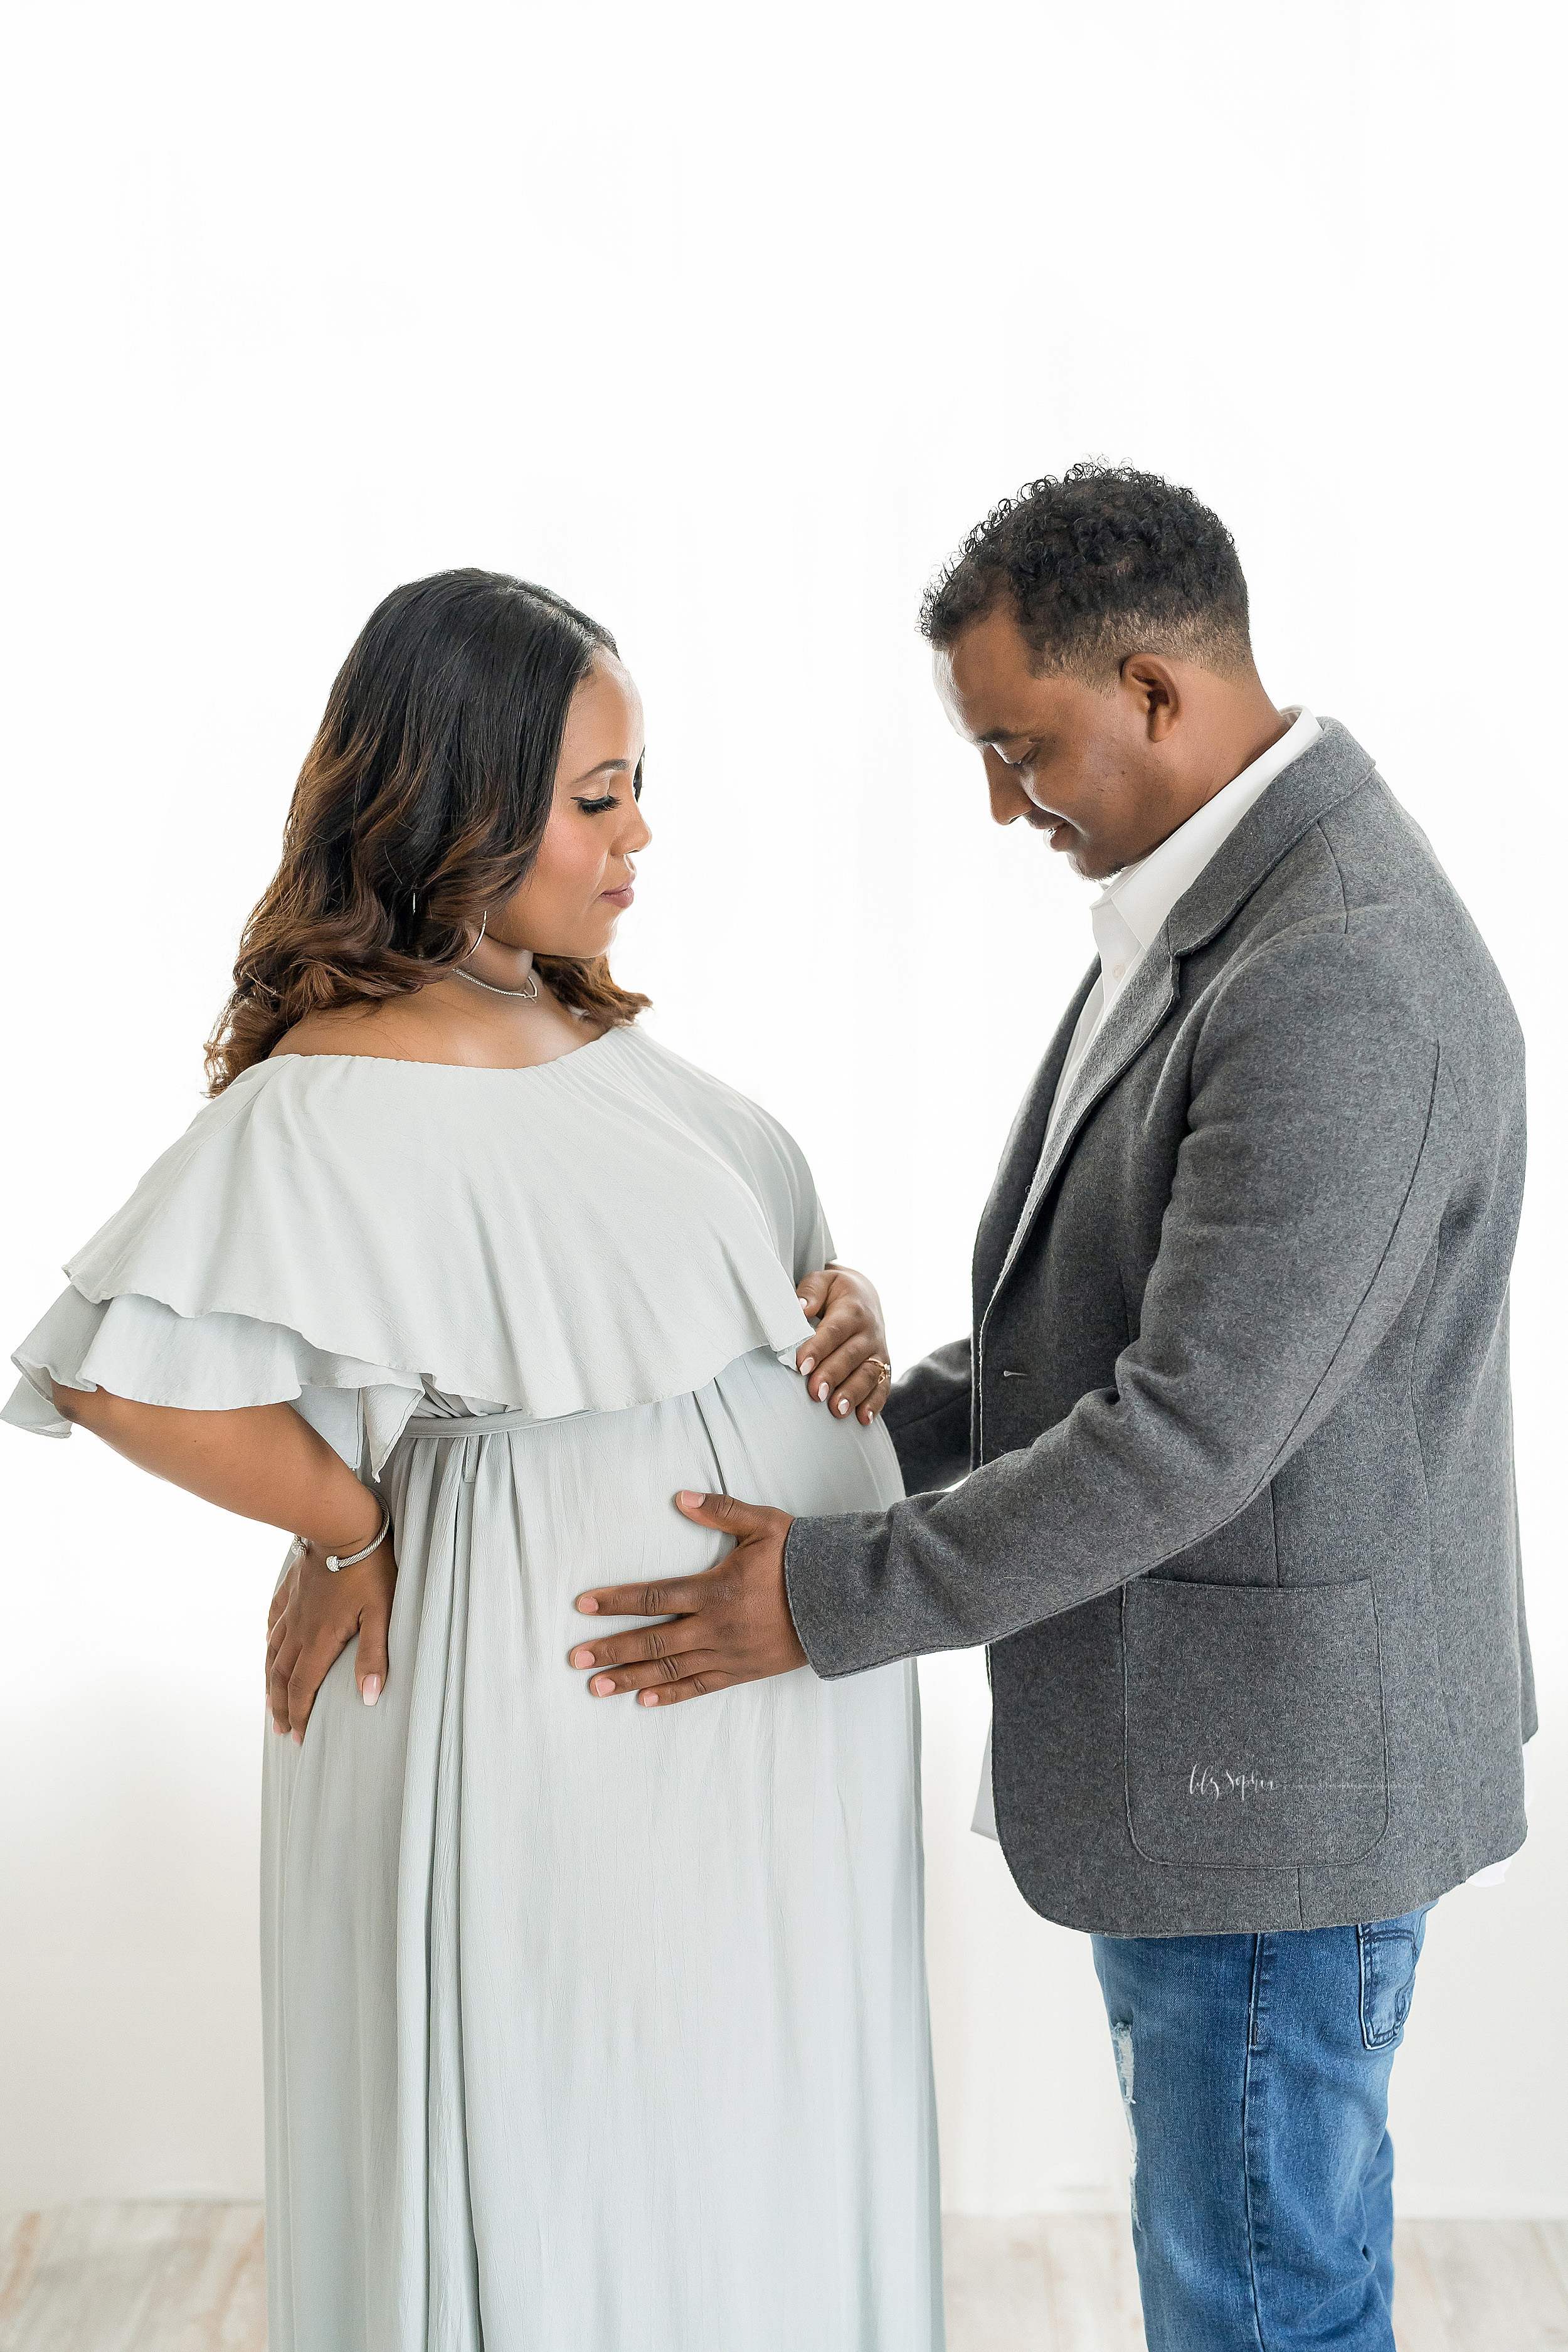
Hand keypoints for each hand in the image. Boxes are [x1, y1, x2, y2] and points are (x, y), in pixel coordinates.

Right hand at [265, 1525, 395, 1741]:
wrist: (342, 1527)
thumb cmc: (369, 1570)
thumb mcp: (381, 1614)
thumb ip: (374, 1656)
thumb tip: (370, 1697)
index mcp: (319, 1641)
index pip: (303, 1689)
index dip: (300, 1716)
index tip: (299, 1738)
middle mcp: (299, 1630)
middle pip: (281, 1677)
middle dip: (281, 1707)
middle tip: (281, 1730)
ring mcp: (292, 1610)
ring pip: (273, 1653)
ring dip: (270, 1681)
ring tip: (270, 1701)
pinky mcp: (290, 1591)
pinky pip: (273, 1622)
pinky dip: (269, 1642)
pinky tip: (269, 1646)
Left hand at [568, 1491, 802, 1706]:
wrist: (841, 1601)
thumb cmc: (800, 1559)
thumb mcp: (764, 1525)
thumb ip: (721, 1510)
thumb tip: (681, 1497)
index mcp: (714, 1590)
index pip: (653, 1596)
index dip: (616, 1601)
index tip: (584, 1606)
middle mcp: (714, 1627)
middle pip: (652, 1640)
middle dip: (611, 1649)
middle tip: (575, 1659)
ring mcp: (727, 1653)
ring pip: (670, 1669)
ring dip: (630, 1678)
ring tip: (596, 1687)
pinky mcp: (741, 1671)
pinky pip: (700, 1686)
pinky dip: (671, 1695)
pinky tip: (644, 1701)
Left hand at [795, 1263, 891, 1424]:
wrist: (865, 1296)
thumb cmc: (835, 1292)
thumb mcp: (822, 1280)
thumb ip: (810, 1291)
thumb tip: (800, 1307)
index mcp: (852, 1309)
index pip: (834, 1331)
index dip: (818, 1348)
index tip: (802, 1365)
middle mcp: (869, 1332)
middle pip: (851, 1356)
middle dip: (834, 1375)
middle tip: (815, 1392)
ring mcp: (878, 1351)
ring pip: (868, 1374)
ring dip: (853, 1394)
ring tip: (837, 1410)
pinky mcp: (883, 1367)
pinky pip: (883, 1387)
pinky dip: (874, 1404)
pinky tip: (863, 1419)